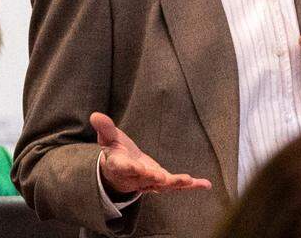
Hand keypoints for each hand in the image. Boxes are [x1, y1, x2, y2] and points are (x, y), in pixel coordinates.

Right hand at [90, 112, 210, 196]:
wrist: (120, 172)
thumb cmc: (114, 152)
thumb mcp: (107, 138)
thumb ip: (104, 128)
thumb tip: (95, 115)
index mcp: (120, 165)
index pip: (123, 167)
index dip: (129, 167)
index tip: (134, 166)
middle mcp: (135, 178)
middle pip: (145, 179)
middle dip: (154, 178)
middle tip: (162, 177)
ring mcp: (150, 182)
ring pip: (162, 185)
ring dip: (175, 183)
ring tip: (188, 180)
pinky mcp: (162, 182)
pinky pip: (177, 185)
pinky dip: (191, 185)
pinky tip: (205, 185)